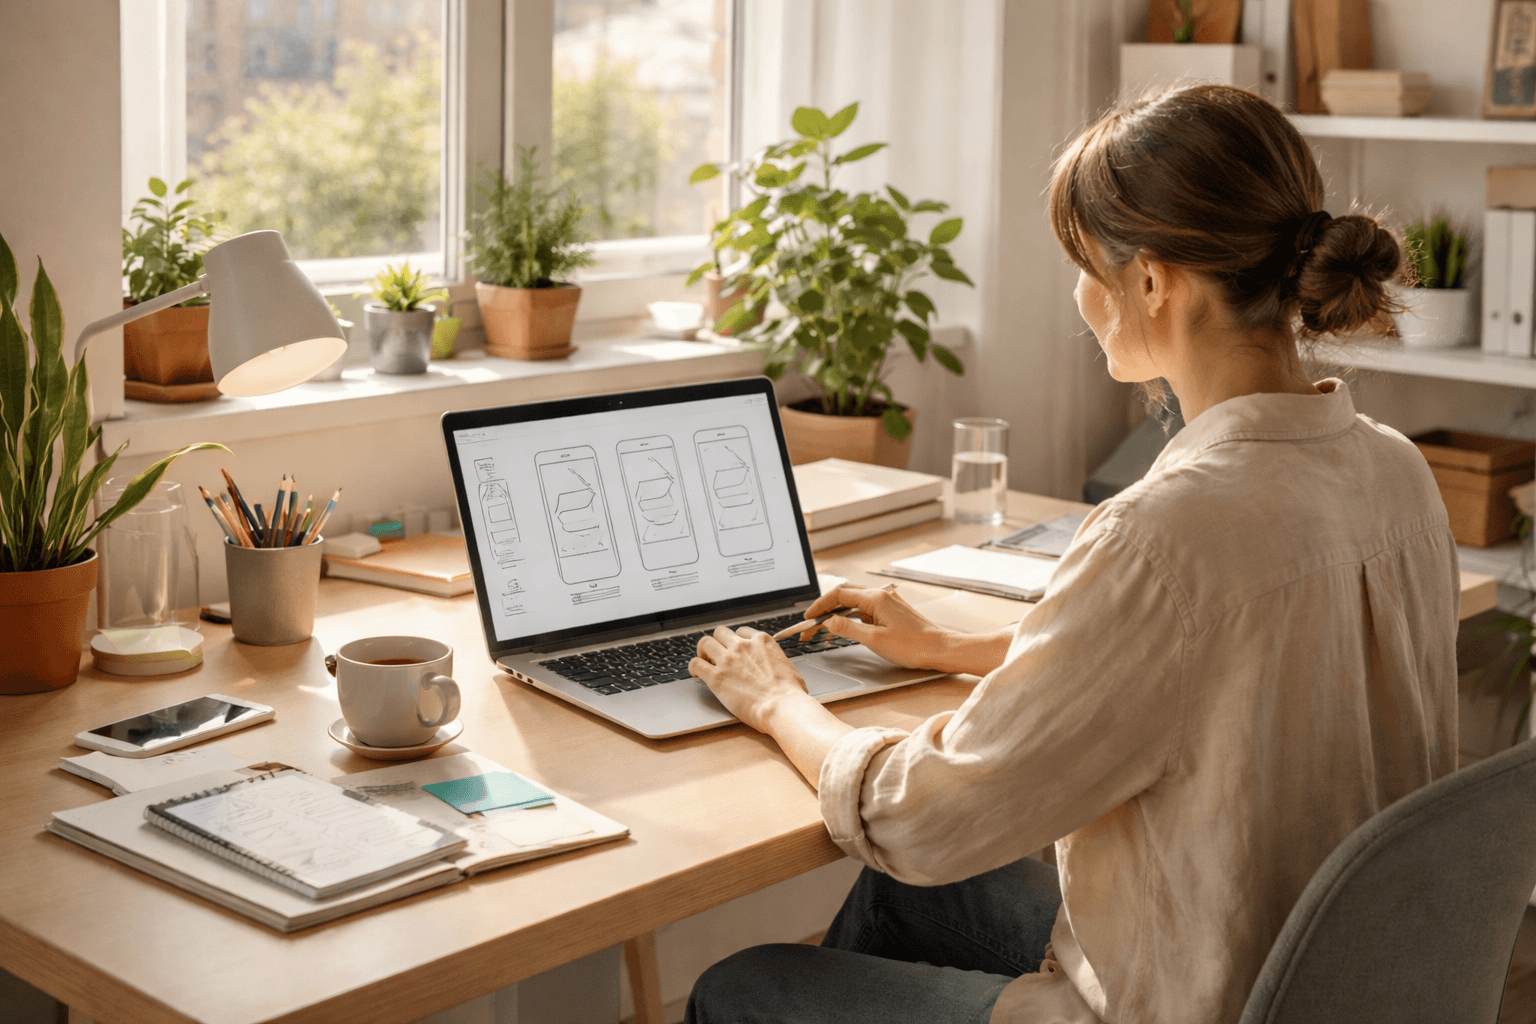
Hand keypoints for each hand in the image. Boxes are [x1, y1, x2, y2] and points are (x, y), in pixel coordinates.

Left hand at [691, 626, 812, 732]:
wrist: (782, 706)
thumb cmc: (791, 694)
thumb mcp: (790, 669)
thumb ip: (779, 664)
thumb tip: (783, 672)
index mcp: (762, 641)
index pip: (741, 631)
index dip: (735, 640)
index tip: (734, 649)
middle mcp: (742, 646)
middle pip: (720, 632)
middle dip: (717, 642)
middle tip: (716, 654)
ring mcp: (728, 660)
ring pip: (705, 643)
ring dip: (703, 651)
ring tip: (704, 662)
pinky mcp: (716, 677)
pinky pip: (696, 664)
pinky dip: (693, 668)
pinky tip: (696, 674)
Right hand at [800, 584, 954, 669]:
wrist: (941, 649)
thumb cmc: (913, 646)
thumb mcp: (875, 640)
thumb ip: (849, 629)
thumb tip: (829, 622)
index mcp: (876, 599)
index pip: (839, 596)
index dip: (820, 607)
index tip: (808, 619)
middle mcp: (881, 596)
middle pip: (845, 596)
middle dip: (825, 609)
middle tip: (811, 625)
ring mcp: (887, 603)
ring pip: (855, 603)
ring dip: (837, 614)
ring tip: (823, 630)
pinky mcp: (891, 611)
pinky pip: (865, 610)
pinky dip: (851, 618)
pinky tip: (845, 629)